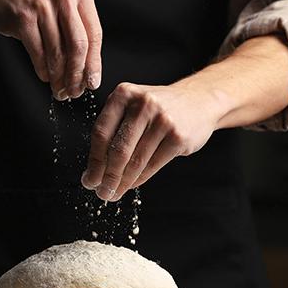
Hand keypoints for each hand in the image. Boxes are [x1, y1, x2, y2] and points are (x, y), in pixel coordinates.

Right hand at [0, 0, 102, 99]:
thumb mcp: (57, 0)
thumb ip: (74, 25)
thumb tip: (87, 67)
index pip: (94, 34)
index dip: (94, 63)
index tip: (92, 83)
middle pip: (79, 45)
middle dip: (77, 74)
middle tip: (75, 91)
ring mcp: (42, 6)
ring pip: (58, 52)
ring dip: (59, 77)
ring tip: (60, 90)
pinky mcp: (22, 18)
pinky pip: (38, 53)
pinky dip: (43, 70)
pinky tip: (45, 77)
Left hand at [81, 81, 223, 200]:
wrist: (199, 101)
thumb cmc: (158, 108)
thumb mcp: (133, 106)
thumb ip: (114, 129)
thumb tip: (94, 169)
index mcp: (124, 94)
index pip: (101, 132)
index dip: (94, 160)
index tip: (88, 180)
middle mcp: (143, 104)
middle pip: (118, 149)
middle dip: (106, 176)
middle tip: (101, 193)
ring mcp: (162, 120)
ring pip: (135, 161)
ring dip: (122, 183)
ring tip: (113, 194)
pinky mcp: (177, 137)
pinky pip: (152, 165)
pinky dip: (139, 180)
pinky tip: (131, 186)